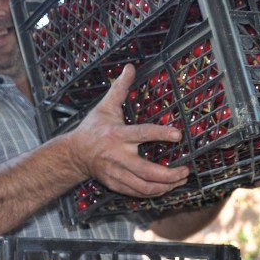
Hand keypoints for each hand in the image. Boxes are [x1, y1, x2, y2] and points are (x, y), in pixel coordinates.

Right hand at [66, 64, 188, 196]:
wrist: (74, 154)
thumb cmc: (92, 130)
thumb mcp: (104, 106)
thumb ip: (120, 88)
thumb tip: (130, 67)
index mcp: (117, 135)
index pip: (142, 134)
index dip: (161, 134)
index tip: (178, 135)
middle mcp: (117, 156)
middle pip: (147, 171)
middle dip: (170, 174)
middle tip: (186, 170)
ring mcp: (116, 173)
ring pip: (145, 187)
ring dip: (166, 186)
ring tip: (180, 180)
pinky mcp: (116, 184)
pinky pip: (138, 192)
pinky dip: (154, 192)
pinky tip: (166, 187)